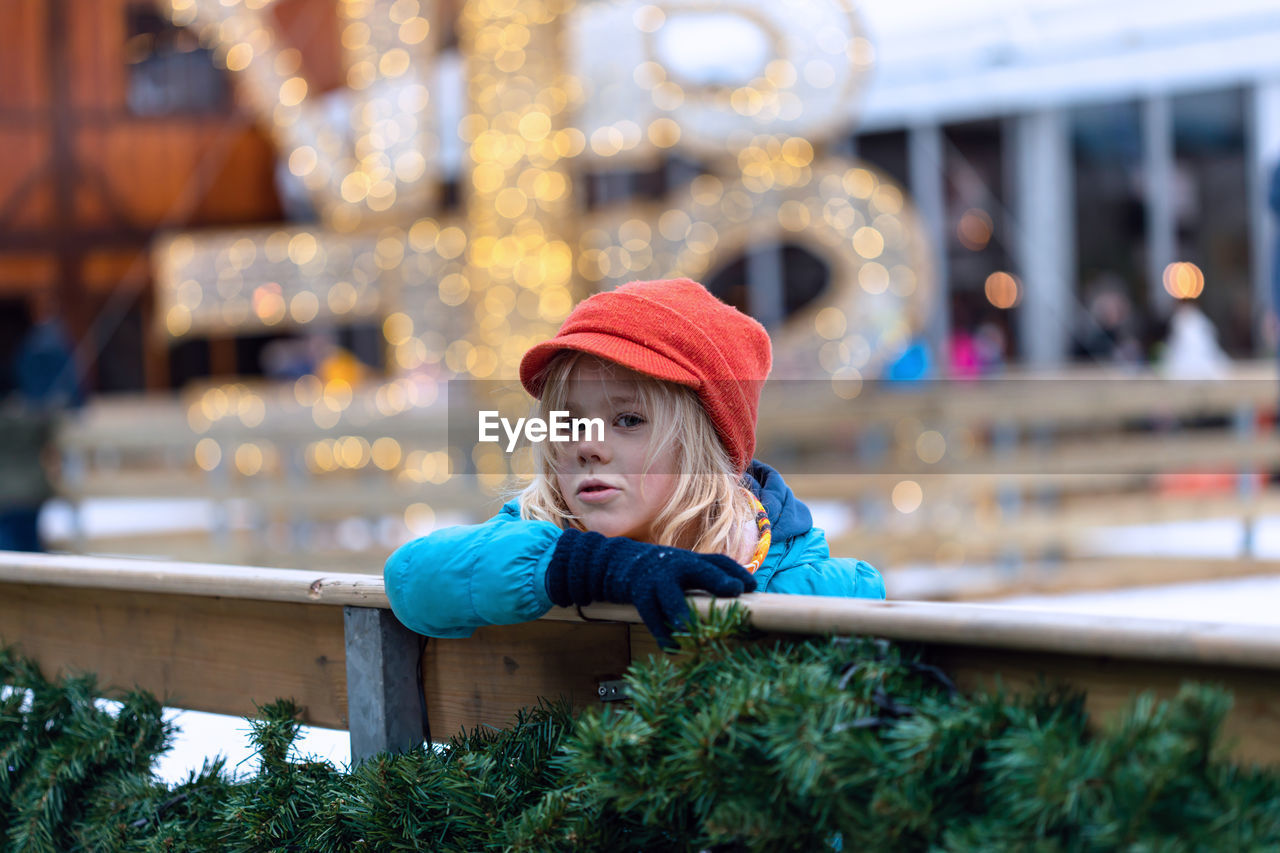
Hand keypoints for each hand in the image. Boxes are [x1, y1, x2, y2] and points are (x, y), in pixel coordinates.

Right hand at [545, 529, 756, 647]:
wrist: (612, 562)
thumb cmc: (656, 572)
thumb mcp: (679, 569)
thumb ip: (703, 580)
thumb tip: (736, 598)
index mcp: (690, 559)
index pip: (717, 561)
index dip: (735, 572)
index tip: (750, 586)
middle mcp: (676, 564)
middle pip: (701, 570)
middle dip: (718, 580)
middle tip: (735, 591)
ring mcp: (656, 577)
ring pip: (671, 596)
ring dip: (682, 613)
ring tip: (692, 631)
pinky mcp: (638, 592)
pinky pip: (651, 614)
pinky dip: (661, 632)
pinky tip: (672, 647)